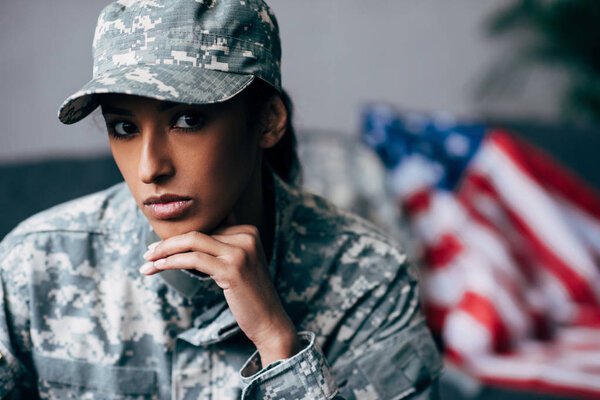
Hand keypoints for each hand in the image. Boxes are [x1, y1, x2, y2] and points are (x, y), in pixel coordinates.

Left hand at [140, 224, 300, 365]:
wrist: (268, 319)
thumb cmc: (249, 294)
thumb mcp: (238, 264)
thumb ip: (221, 247)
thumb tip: (187, 240)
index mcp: (249, 231)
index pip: (206, 227)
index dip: (180, 236)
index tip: (159, 247)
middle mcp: (247, 236)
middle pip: (197, 232)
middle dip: (168, 243)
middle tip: (148, 253)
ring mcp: (241, 252)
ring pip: (193, 242)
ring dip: (164, 251)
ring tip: (147, 262)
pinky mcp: (232, 269)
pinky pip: (194, 259)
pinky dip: (172, 262)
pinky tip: (158, 268)